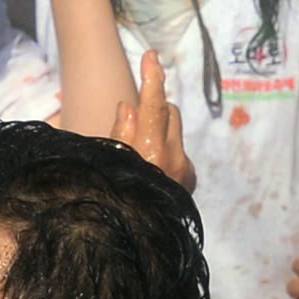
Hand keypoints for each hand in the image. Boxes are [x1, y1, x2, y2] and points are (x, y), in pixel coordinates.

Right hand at [111, 49, 193, 190]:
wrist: (143, 241)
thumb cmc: (114, 200)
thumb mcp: (108, 164)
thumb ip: (120, 133)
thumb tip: (129, 106)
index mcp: (149, 154)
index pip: (153, 106)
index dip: (152, 79)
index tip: (152, 56)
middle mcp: (173, 159)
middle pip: (169, 112)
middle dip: (154, 107)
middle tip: (135, 116)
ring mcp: (184, 170)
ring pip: (174, 131)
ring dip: (160, 130)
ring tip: (140, 151)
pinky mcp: (189, 179)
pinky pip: (177, 152)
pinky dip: (165, 151)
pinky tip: (150, 171)